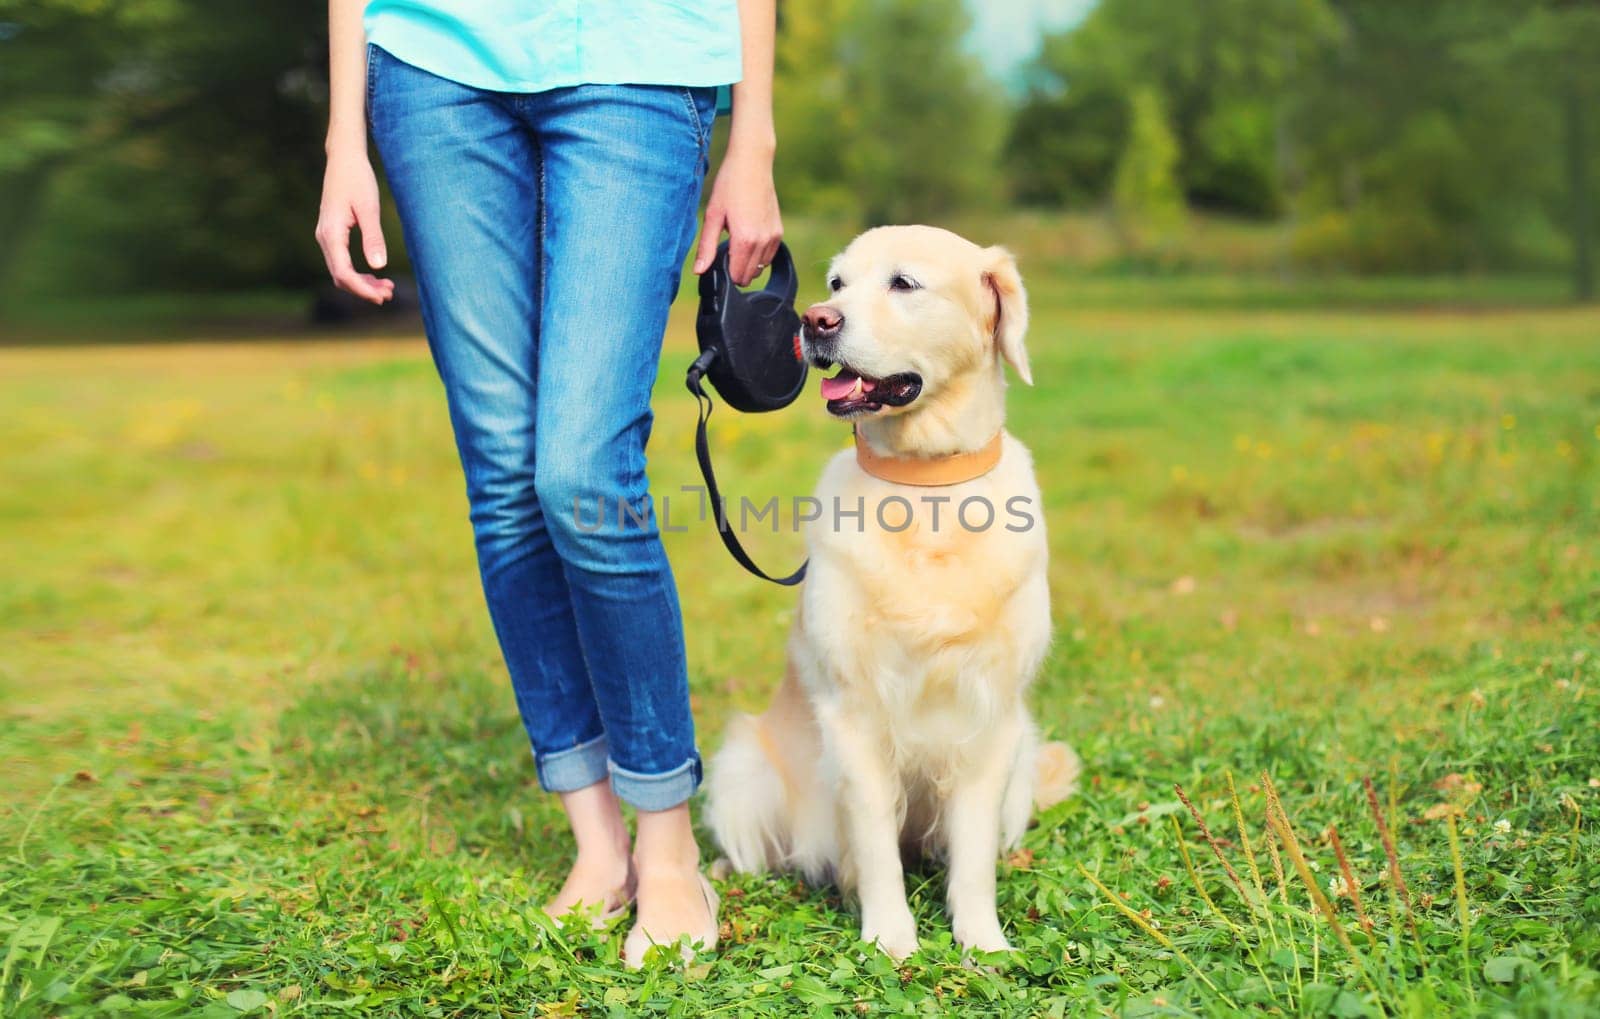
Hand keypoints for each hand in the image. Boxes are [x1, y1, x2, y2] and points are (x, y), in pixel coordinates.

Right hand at [315, 146, 394, 303]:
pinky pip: (342, 262)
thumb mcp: (369, 208)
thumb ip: (373, 237)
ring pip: (341, 271)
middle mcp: (324, 238)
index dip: (362, 289)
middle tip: (389, 295)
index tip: (382, 296)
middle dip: (364, 289)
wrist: (344, 159)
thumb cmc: (358, 179)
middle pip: (340, 276)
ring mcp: (326, 237)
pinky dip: (358, 272)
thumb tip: (379, 266)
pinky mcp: (332, 234)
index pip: (343, 273)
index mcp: (331, 233)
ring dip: (362, 283)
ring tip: (387, 288)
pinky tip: (376, 275)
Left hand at [693, 143, 781, 286]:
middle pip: (749, 276)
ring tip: (736, 242)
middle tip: (725, 249)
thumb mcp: (712, 216)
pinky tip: (748, 238)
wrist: (752, 163)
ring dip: (748, 263)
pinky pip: (770, 256)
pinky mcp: (779, 231)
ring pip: (760, 268)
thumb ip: (706, 247)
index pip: (736, 276)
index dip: (725, 273)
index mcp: (744, 240)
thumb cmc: (729, 185)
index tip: (718, 260)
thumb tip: (699, 271)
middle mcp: (762, 242)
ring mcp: (773, 237)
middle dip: (736, 270)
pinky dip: (759, 254)